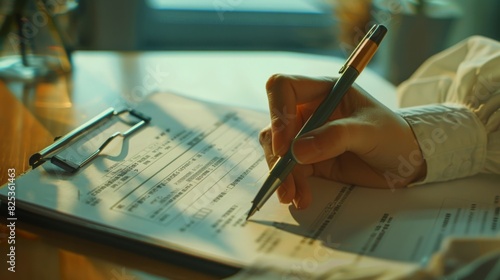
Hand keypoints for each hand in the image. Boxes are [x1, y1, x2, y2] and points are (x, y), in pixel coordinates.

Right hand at [259, 75, 426, 209]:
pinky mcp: (307, 159)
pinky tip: (301, 198)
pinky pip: (288, 170)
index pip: (284, 88)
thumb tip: (297, 151)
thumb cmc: (393, 135)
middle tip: (284, 178)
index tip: (285, 144)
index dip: (278, 112)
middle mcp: (309, 111)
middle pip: (275, 125)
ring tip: (292, 196)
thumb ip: (336, 137)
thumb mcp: (369, 132)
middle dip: (277, 154)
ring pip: (276, 150)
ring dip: (281, 174)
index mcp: (323, 91)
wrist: (404, 163)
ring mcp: (306, 136)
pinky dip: (291, 185)